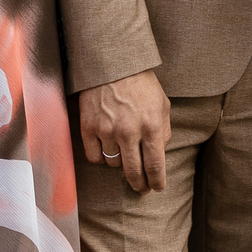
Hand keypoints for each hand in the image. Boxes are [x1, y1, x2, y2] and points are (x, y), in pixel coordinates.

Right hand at [81, 71, 172, 193]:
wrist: (112, 63)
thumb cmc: (141, 83)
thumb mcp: (162, 104)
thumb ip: (164, 130)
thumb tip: (160, 153)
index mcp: (151, 125)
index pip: (155, 165)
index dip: (156, 181)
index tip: (156, 187)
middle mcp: (129, 131)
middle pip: (133, 172)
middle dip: (139, 184)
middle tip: (141, 188)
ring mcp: (106, 130)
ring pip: (113, 164)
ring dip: (119, 163)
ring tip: (123, 152)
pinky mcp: (88, 127)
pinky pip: (94, 157)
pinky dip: (101, 157)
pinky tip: (106, 149)